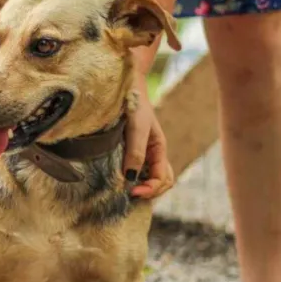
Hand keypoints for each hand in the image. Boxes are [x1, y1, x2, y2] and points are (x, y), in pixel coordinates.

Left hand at [124, 74, 173, 198]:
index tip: (132, 191)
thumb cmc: (134, 104)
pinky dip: (130, 178)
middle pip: (159, 183)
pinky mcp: (127, 150)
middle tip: (129, 194)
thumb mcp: (137, 128)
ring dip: (140, 187)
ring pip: (148, 179)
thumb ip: (136, 152)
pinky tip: (118, 180)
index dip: (150, 189)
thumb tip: (131, 179)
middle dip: (149, 192)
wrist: (124, 86)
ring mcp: (140, 153)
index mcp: (159, 149)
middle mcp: (152, 154)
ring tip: (124, 191)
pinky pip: (134, 170)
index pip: (162, 179)